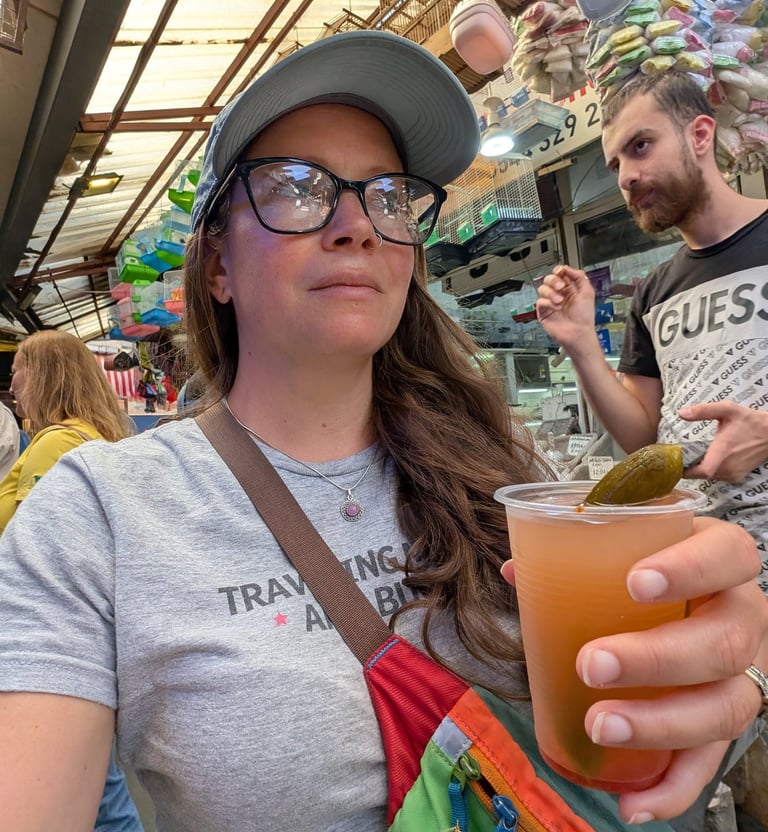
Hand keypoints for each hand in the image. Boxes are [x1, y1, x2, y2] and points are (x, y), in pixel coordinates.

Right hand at [535, 265, 596, 349]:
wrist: (578, 332)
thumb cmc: (584, 317)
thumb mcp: (588, 292)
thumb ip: (579, 276)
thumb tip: (567, 268)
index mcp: (570, 288)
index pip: (560, 274)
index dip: (559, 271)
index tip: (561, 272)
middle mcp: (559, 294)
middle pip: (549, 279)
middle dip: (554, 280)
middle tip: (561, 288)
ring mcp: (551, 302)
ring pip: (542, 288)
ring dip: (551, 293)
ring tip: (560, 301)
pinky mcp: (543, 312)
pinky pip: (540, 301)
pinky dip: (548, 303)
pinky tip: (556, 308)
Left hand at [576, 517, 767, 822]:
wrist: (698, 602)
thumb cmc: (653, 571)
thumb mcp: (628, 551)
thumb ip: (574, 557)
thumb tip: (514, 571)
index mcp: (722, 562)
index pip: (729, 555)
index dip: (690, 569)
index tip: (634, 583)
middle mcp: (744, 618)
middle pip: (724, 643)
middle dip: (656, 658)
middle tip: (592, 663)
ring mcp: (744, 674)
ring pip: (727, 708)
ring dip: (660, 725)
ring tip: (599, 725)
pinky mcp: (727, 721)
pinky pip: (711, 763)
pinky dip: (673, 789)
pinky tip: (633, 805)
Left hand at [680, 401, 767, 481]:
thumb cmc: (749, 421)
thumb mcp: (727, 409)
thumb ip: (704, 411)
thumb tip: (682, 413)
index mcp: (723, 451)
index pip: (701, 471)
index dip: (685, 470)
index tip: (675, 461)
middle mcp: (727, 467)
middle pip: (699, 475)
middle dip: (688, 466)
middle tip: (682, 454)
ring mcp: (733, 474)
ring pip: (707, 477)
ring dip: (699, 468)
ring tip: (695, 454)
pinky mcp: (737, 477)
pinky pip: (716, 476)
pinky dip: (710, 469)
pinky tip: (709, 457)